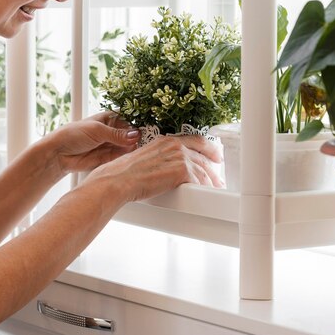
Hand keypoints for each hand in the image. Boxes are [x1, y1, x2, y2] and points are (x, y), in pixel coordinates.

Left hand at [47, 112, 140, 174]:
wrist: (59, 153)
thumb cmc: (73, 134)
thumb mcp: (97, 130)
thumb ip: (117, 134)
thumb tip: (136, 135)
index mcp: (111, 118)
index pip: (130, 119)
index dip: (140, 123)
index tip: (151, 128)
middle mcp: (114, 131)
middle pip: (132, 134)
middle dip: (140, 138)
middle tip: (149, 142)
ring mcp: (112, 145)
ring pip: (130, 147)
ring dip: (136, 149)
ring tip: (144, 151)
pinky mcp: (110, 159)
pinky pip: (123, 158)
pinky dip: (129, 158)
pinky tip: (135, 158)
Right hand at [87, 133, 223, 202]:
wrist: (118, 180)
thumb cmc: (123, 173)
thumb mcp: (144, 158)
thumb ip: (159, 159)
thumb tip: (165, 169)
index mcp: (165, 140)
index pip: (195, 140)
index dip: (208, 148)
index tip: (214, 155)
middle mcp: (174, 146)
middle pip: (203, 156)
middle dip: (212, 169)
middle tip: (216, 178)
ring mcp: (179, 157)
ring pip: (204, 170)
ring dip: (211, 181)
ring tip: (214, 189)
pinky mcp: (181, 171)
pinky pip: (199, 181)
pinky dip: (204, 188)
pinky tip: (205, 194)